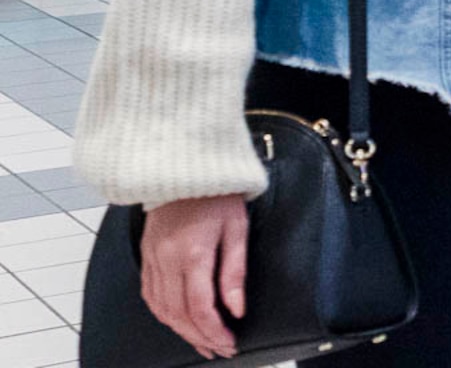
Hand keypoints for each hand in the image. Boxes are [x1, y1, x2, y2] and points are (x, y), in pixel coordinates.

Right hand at [139, 194, 248, 357]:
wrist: (186, 167)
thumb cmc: (217, 194)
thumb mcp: (237, 228)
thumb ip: (235, 271)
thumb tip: (236, 308)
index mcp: (193, 253)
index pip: (201, 307)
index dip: (214, 331)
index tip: (229, 343)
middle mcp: (167, 260)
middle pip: (179, 314)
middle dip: (199, 337)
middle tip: (218, 349)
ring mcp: (152, 259)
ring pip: (162, 309)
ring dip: (181, 331)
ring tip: (201, 342)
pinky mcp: (146, 255)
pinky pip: (150, 295)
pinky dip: (163, 314)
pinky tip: (177, 321)